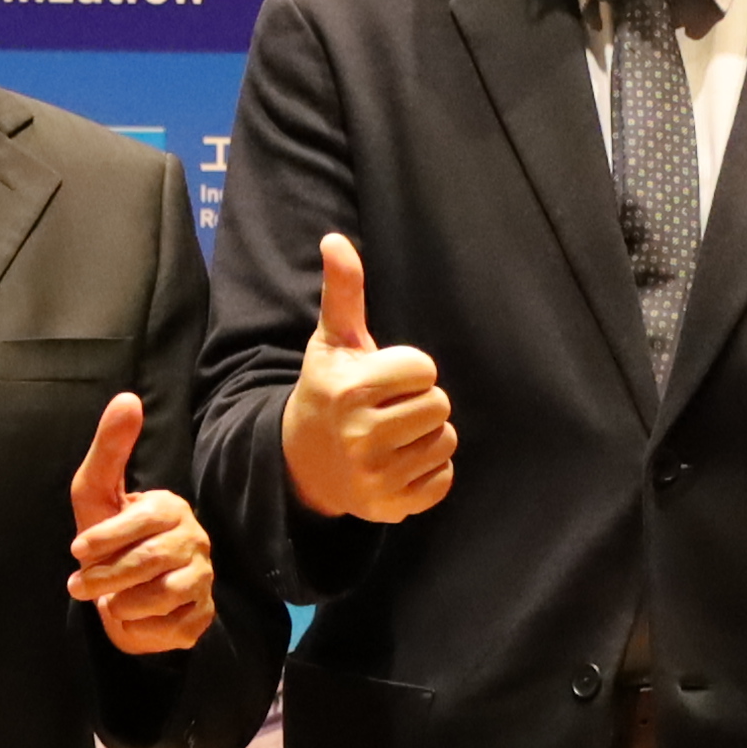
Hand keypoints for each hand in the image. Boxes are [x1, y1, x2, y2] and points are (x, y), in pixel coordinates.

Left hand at [63, 391, 216, 653]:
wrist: (121, 596)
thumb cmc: (106, 539)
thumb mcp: (97, 493)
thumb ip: (109, 448)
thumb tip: (128, 397)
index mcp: (171, 508)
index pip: (144, 519)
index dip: (106, 537)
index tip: (76, 551)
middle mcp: (196, 540)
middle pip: (150, 560)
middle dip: (106, 576)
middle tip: (79, 586)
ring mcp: (203, 579)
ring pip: (162, 596)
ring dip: (122, 604)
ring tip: (108, 602)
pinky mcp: (202, 617)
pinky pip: (170, 629)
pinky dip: (140, 630)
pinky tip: (132, 619)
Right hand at [282, 230, 456, 521]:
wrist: (300, 464)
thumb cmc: (327, 391)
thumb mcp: (331, 342)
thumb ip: (342, 292)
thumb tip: (336, 239)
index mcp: (350, 390)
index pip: (424, 369)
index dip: (409, 369)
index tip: (381, 379)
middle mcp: (361, 436)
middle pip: (440, 405)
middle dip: (420, 402)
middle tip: (390, 408)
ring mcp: (376, 477)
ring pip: (446, 441)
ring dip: (427, 435)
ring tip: (394, 435)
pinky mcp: (391, 508)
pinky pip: (443, 480)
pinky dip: (429, 472)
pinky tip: (399, 463)